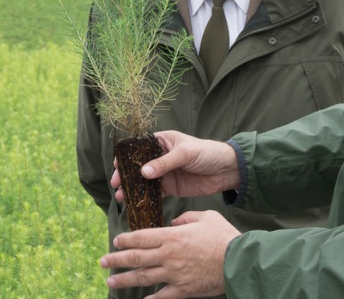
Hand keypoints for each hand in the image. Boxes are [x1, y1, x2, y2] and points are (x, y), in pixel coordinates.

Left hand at [100, 211, 240, 297]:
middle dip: (117, 259)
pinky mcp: (183, 290)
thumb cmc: (225, 236)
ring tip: (111, 280)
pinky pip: (162, 296)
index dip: (126, 239)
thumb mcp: (206, 217)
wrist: (240, 261)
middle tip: (103, 261)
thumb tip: (175, 222)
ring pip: (143, 277)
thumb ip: (187, 217)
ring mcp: (174, 274)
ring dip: (125, 279)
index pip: (142, 237)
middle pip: (136, 257)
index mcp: (173, 235)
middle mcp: (168, 255)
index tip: (116, 241)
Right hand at [111, 130, 240, 201]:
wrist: (226, 170)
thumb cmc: (208, 153)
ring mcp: (166, 173)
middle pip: (139, 166)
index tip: (116, 165)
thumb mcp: (186, 153)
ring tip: (121, 196)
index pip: (140, 147)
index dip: (127, 156)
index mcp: (163, 141)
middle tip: (116, 184)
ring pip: (144, 180)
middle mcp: (161, 157)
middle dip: (126, 175)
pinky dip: (146, 197)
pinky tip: (136, 202)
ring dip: (133, 188)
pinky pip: (155, 192)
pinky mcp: (172, 187)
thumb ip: (165, 163)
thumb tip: (144, 172)